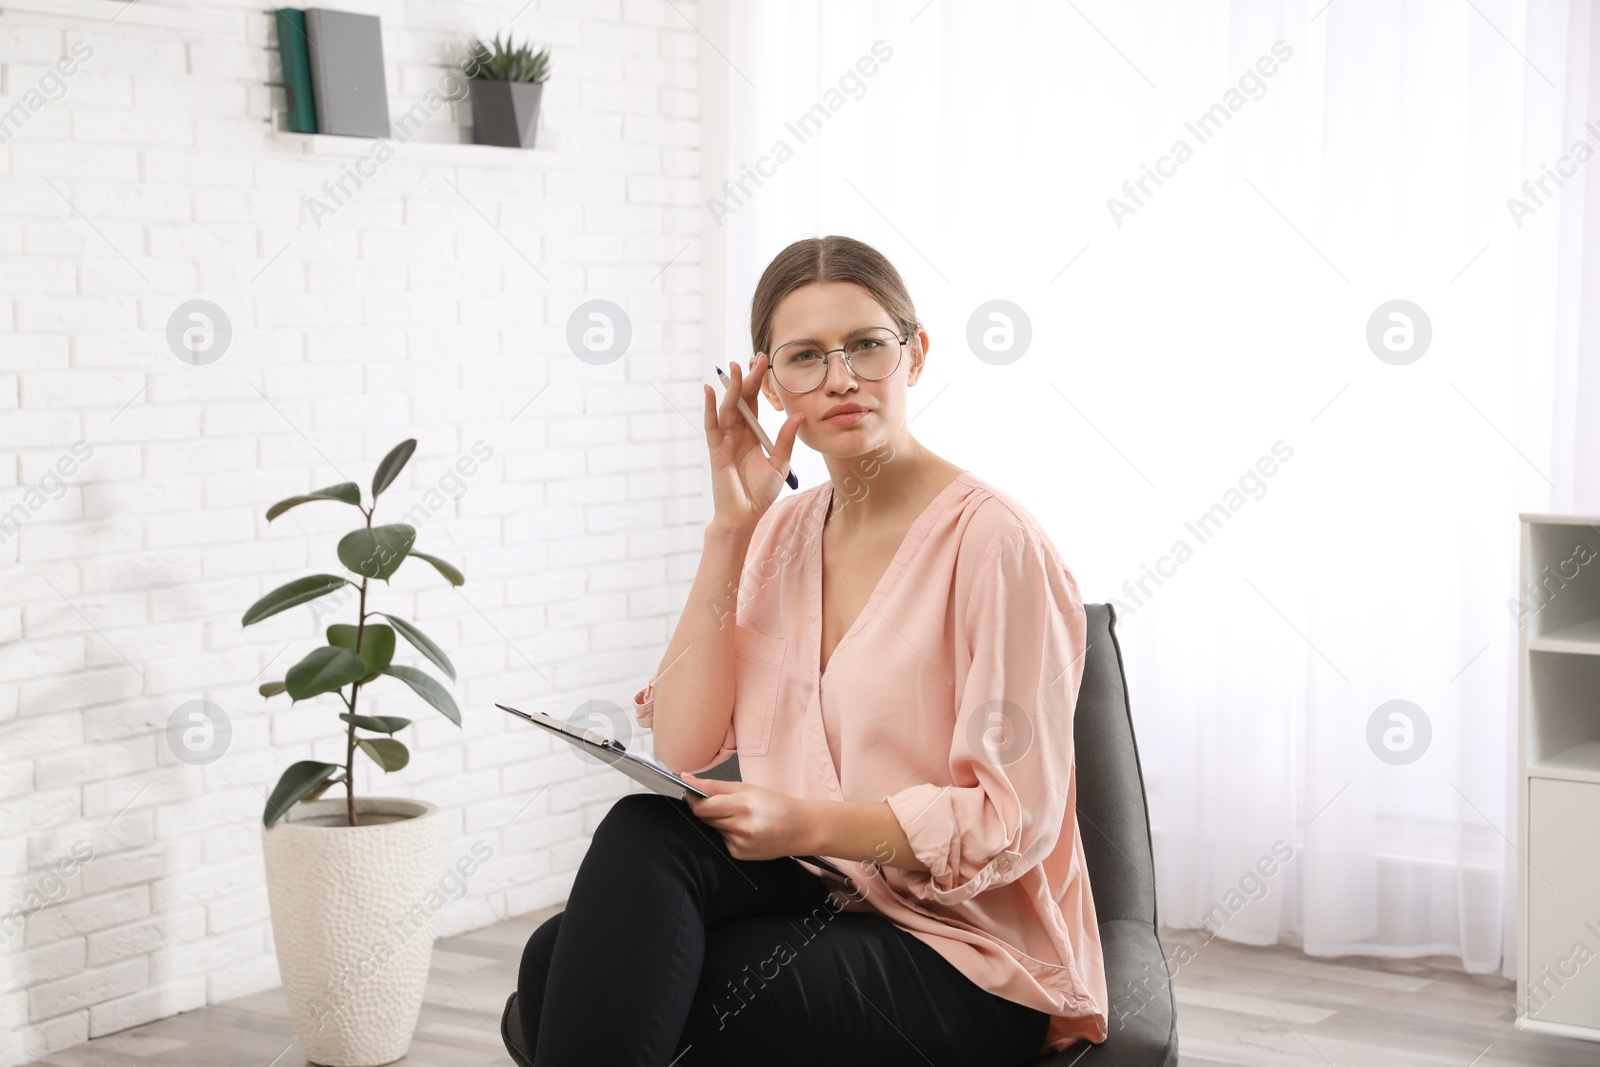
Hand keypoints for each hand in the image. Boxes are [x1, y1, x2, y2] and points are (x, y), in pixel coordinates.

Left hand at [682, 773, 812, 861]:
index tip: (691, 792)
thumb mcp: (747, 787)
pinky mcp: (739, 855)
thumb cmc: (776, 805)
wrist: (800, 829)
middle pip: (705, 818)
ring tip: (740, 816)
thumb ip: (715, 785)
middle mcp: (740, 827)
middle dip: (708, 808)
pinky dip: (728, 833)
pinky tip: (745, 829)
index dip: (692, 799)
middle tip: (723, 802)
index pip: (702, 807)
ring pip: (713, 828)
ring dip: (719, 820)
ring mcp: (739, 844)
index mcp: (743, 806)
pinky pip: (722, 840)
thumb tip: (686, 779)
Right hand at [702, 354, 802, 532]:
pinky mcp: (715, 449)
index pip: (754, 402)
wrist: (745, 515)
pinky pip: (711, 424)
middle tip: (756, 357)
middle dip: (748, 378)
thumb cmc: (760, 492)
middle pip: (741, 400)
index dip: (758, 383)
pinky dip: (709, 407)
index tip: (764, 363)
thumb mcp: (780, 462)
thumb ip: (786, 439)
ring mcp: (724, 439)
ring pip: (727, 407)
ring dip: (731, 387)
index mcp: (752, 434)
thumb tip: (798, 415)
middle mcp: (737, 433)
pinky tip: (709, 391)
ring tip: (736, 367)